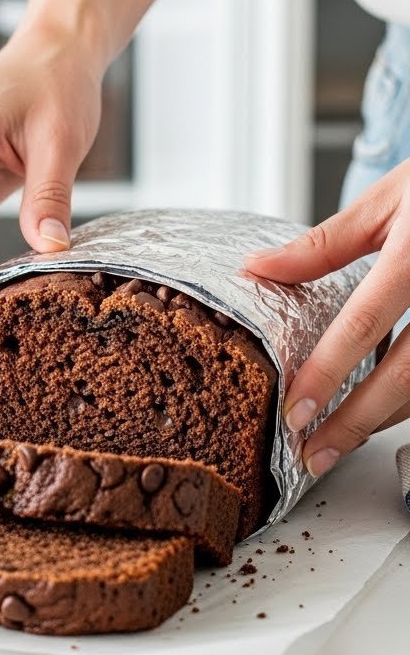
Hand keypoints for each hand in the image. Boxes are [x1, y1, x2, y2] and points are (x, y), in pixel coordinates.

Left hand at [244, 160, 409, 476]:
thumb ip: (325, 243)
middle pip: (404, 377)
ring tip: (338, 440)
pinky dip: (408, 402)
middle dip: (354, 423)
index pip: (365, 324)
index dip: (327, 373)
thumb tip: (259, 269)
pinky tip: (380, 411)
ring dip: (382, 421)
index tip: (294, 412)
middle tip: (312, 454)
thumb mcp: (387, 201)